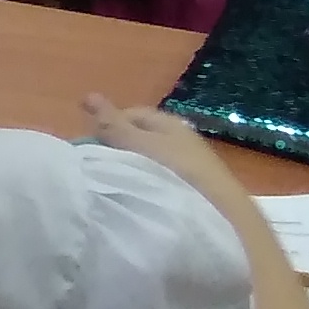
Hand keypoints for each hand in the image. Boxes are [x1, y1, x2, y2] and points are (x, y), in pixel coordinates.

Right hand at [84, 92, 244, 206]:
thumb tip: (88, 95)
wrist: (221, 214)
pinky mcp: (195, 187)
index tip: (90, 151)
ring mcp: (190, 163)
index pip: (130, 115)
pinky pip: (162, 178)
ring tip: (118, 186)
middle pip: (140, 137)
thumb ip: (113, 125)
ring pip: (151, 159)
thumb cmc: (176, 173)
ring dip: (133, 169)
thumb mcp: (139, 146)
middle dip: (119, 150)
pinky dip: (148, 185)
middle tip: (100, 171)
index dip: (107, 127)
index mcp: (168, 122)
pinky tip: (142, 199)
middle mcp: (180, 137)